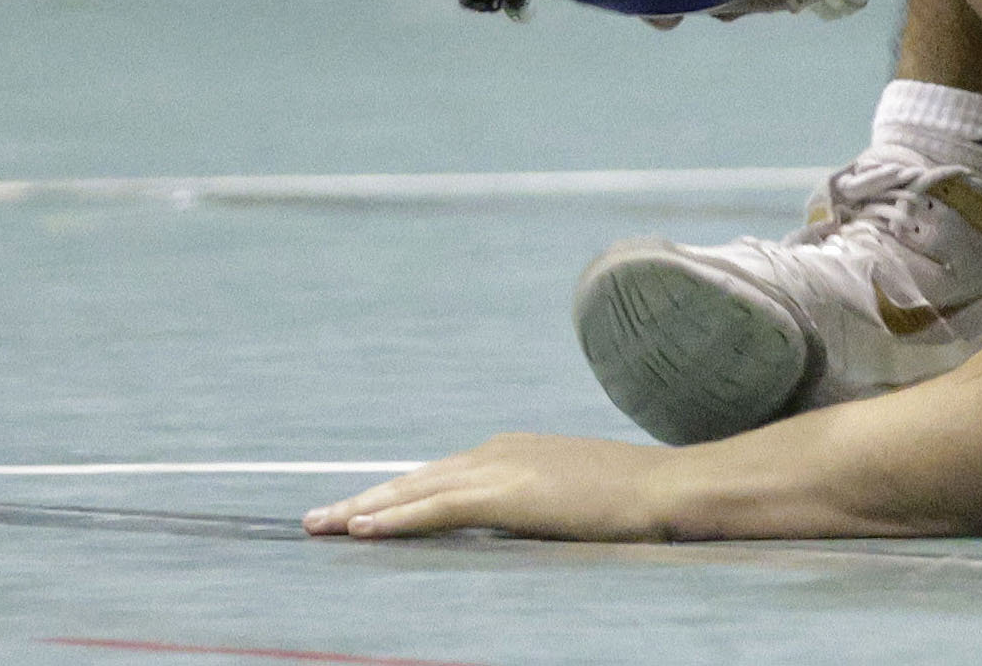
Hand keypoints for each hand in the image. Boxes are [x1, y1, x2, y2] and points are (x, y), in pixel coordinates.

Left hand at [305, 433, 674, 544]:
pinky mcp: (508, 494)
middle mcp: (496, 452)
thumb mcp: (565, 497)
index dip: (392, 495)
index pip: (436, 477)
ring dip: (364, 509)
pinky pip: (438, 509)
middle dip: (362, 500)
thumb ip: (527, 506)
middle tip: (315, 520)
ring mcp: (501, 468)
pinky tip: (365, 530)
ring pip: (415, 491)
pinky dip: (398, 519)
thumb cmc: (629, 500)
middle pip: (414, 480)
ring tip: (322, 527)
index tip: (357, 512)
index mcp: (510, 452)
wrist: (666, 488)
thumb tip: (505, 528)